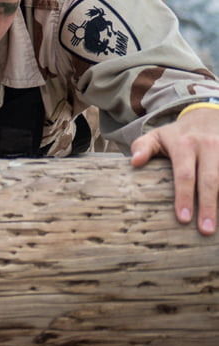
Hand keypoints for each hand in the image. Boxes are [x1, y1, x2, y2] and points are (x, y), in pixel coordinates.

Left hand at [130, 105, 218, 233]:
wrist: (207, 116)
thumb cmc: (177, 134)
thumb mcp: (156, 136)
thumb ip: (142, 147)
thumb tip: (134, 161)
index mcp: (184, 145)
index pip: (184, 175)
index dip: (184, 197)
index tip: (184, 219)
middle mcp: (208, 146)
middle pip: (210, 181)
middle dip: (208, 206)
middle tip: (205, 230)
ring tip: (215, 226)